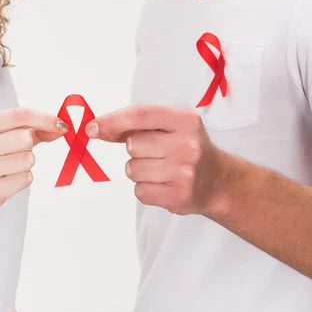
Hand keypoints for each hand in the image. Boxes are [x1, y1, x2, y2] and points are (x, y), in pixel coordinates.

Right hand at [0, 108, 68, 224]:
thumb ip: (28, 131)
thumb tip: (58, 127)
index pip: (18, 115)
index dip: (44, 118)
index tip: (61, 125)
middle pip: (26, 138)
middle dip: (29, 147)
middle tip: (13, 155)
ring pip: (28, 159)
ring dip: (25, 165)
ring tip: (6, 170)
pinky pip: (26, 178)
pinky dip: (22, 180)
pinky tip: (5, 182)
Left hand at [87, 105, 228, 215]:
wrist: (219, 182)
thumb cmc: (188, 150)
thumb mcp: (172, 128)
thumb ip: (136, 126)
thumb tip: (97, 129)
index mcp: (185, 120)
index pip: (140, 115)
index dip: (112, 121)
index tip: (92, 128)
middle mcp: (186, 145)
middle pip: (132, 145)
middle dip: (135, 150)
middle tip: (157, 154)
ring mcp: (183, 172)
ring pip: (132, 169)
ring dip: (139, 171)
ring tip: (162, 170)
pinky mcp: (177, 196)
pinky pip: (139, 191)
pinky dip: (145, 189)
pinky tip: (163, 184)